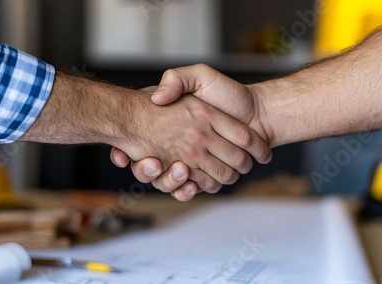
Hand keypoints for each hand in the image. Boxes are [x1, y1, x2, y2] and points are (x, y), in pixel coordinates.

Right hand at [111, 65, 272, 200]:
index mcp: (169, 126)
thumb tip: (156, 97)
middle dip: (146, 171)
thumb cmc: (228, 93)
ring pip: (167, 182)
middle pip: (150, 168)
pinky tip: (191, 183)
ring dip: (169, 181)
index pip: (137, 143)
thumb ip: (176, 79)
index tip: (123, 156)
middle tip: (154, 162)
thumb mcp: (199, 76)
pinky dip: (187, 190)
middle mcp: (176, 145)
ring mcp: (190, 162)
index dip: (124, 153)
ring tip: (180, 170)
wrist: (259, 112)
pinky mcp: (204, 175)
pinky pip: (189, 189)